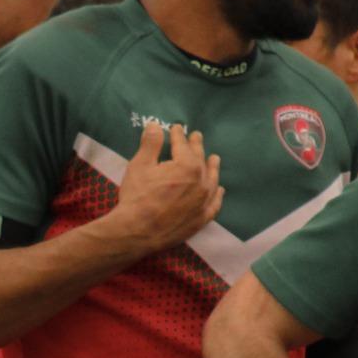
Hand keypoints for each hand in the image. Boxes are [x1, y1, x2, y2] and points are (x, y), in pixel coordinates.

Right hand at [107, 122, 222, 255]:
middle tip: (196, 137)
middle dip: (196, 146)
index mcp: (188, 166)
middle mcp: (202, 182)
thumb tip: (155, 126)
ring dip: (212, 167)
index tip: (177, 128)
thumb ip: (151, 144)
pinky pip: (214, 204)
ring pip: (212, 180)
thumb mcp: (140, 165)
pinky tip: (219, 190)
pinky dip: (217, 195)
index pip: (183, 145)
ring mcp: (204, 202)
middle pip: (200, 160)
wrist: (138, 232)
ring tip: (214, 158)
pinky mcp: (201, 219)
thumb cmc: (138, 196)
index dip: (178, 135)